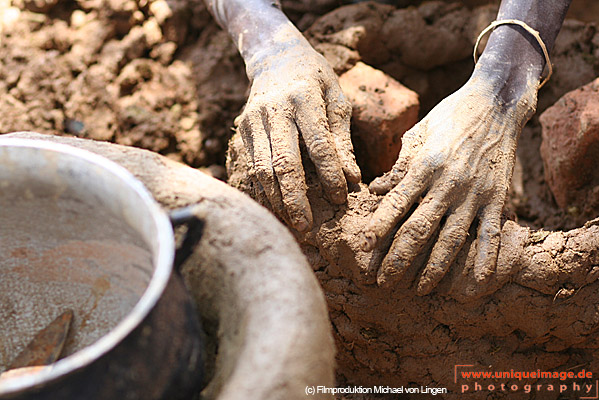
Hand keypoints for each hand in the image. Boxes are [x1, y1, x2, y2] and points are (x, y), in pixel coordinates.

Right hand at [236, 35, 360, 231]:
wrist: (275, 57)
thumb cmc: (315, 79)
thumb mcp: (337, 98)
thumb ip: (342, 139)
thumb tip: (352, 178)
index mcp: (303, 98)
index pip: (319, 145)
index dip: (330, 175)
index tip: (342, 197)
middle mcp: (273, 110)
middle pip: (283, 163)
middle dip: (296, 198)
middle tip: (308, 227)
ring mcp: (253, 121)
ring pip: (262, 169)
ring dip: (277, 200)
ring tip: (293, 223)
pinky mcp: (242, 130)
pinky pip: (250, 168)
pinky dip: (263, 191)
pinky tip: (276, 208)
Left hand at [361, 75, 534, 294]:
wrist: (496, 101)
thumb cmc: (449, 115)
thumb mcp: (417, 134)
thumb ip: (398, 167)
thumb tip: (376, 190)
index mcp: (424, 165)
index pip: (395, 205)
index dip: (377, 229)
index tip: (363, 249)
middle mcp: (448, 184)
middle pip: (419, 230)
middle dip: (399, 259)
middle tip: (384, 281)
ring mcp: (475, 193)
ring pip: (451, 239)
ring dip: (434, 268)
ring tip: (420, 288)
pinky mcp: (497, 198)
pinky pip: (490, 233)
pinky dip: (486, 259)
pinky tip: (477, 282)